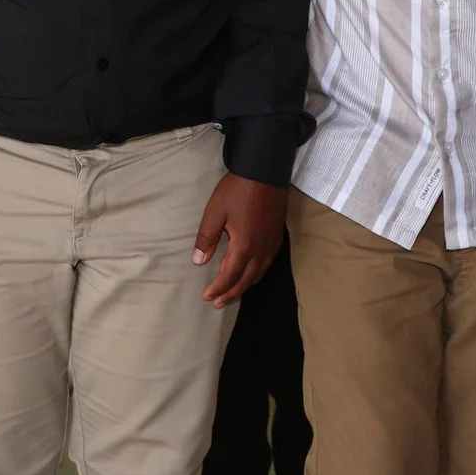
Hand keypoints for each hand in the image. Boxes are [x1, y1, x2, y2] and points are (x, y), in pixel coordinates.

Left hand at [193, 177, 287, 306]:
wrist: (265, 171)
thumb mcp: (215, 212)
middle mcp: (261, 249)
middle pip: (246, 280)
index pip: (230, 275)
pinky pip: (268, 263)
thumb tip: (198, 261)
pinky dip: (257, 273)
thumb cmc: (237, 190)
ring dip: (245, 285)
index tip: (207, 297)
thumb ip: (207, 238)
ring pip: (259, 273)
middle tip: (218, 303)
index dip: (218, 288)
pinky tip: (251, 272)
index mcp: (244, 245)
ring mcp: (272, 243)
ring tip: (233, 292)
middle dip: (231, 293)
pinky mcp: (277, 236)